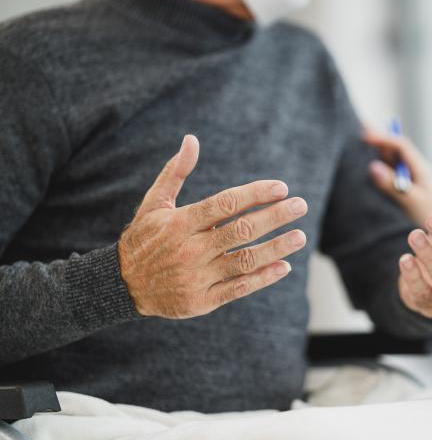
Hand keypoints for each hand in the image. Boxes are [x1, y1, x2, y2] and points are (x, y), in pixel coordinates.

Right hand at [118, 135, 308, 318]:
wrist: (122, 284)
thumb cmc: (144, 238)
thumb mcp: (154, 203)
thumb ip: (176, 172)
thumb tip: (192, 140)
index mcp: (180, 223)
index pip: (225, 204)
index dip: (255, 194)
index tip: (281, 187)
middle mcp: (190, 249)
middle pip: (240, 230)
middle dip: (274, 217)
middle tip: (301, 205)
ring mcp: (197, 276)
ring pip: (244, 260)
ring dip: (276, 248)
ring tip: (300, 236)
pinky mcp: (201, 300)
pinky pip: (238, 288)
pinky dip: (262, 278)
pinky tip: (284, 267)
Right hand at [364, 127, 431, 225]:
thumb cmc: (428, 221)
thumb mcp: (410, 202)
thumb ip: (392, 185)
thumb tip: (373, 167)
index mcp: (420, 169)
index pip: (400, 146)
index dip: (383, 138)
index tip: (364, 136)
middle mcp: (412, 171)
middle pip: (392, 149)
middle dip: (376, 139)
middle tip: (355, 127)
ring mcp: (405, 181)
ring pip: (387, 161)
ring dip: (372, 152)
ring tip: (352, 143)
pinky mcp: (398, 191)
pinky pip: (384, 175)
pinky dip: (372, 167)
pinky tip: (358, 165)